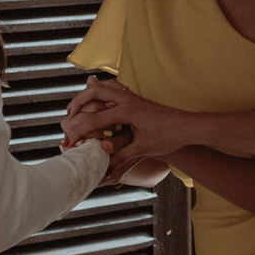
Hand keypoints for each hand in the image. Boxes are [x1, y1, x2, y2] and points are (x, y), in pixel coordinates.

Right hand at [60, 78, 196, 161]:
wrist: (187, 126)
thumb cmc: (168, 136)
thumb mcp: (142, 148)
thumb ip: (120, 155)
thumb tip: (102, 168)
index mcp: (128, 111)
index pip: (95, 119)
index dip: (78, 130)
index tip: (67, 140)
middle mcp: (128, 100)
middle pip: (94, 92)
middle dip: (77, 104)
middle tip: (67, 117)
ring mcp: (132, 96)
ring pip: (103, 86)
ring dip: (87, 95)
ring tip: (76, 108)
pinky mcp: (135, 98)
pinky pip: (112, 88)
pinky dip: (100, 91)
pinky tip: (95, 100)